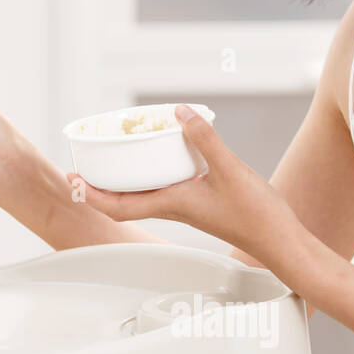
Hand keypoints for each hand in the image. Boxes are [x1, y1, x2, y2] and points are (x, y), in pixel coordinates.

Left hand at [65, 104, 297, 268]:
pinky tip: (157, 155)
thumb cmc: (257, 215)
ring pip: (142, 195)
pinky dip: (150, 173)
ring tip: (110, 157)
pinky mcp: (198, 202)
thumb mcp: (230, 170)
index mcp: (172, 205)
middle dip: (98, 187)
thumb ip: (204, 140)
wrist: (282, 241)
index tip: (72, 180)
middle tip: (80, 166)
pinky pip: (162, 188)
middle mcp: (173, 208)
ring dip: (122, 180)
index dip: (91, 195)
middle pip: (123, 201)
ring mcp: (185, 207)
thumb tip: (178, 112)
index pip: (118, 206)